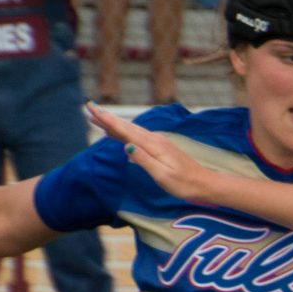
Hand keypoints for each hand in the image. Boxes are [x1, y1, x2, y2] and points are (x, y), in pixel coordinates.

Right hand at [86, 104, 220, 202]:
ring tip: (97, 118)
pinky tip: (117, 134)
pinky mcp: (161, 147)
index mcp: (153, 145)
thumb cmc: (183, 184)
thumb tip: (127, 146)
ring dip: (114, 124)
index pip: (125, 130)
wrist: (204, 184)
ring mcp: (158, 142)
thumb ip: (144, 160)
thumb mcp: (162, 175)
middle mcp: (155, 140)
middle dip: (106, 117)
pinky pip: (137, 136)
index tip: (92, 108)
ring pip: (131, 130)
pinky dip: (124, 132)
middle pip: (126, 126)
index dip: (107, 120)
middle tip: (89, 107)